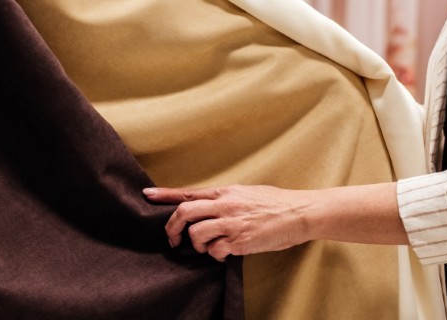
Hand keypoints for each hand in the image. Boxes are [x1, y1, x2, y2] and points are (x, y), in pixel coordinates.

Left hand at [144, 185, 313, 260]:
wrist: (299, 212)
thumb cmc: (275, 203)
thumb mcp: (247, 193)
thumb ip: (226, 200)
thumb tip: (209, 208)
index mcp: (226, 191)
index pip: (188, 193)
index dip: (164, 195)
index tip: (147, 195)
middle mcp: (225, 205)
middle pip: (185, 213)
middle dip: (172, 228)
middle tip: (172, 239)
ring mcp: (231, 223)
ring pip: (196, 234)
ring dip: (197, 245)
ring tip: (209, 247)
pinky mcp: (239, 241)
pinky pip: (215, 250)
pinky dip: (216, 255)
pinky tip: (226, 253)